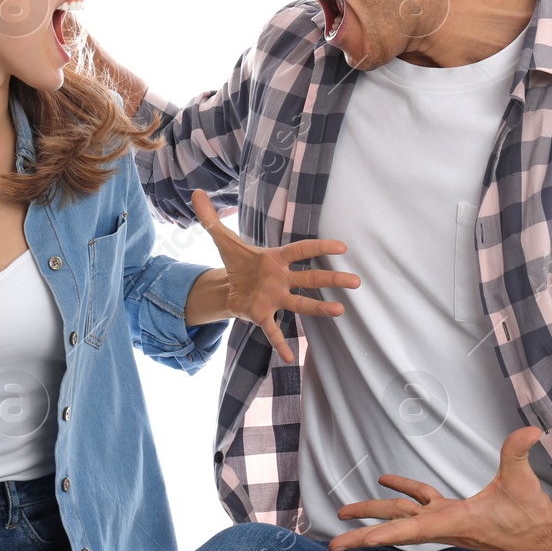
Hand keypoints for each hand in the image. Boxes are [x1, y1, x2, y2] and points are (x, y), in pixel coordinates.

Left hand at [190, 188, 358, 363]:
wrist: (229, 287)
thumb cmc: (237, 263)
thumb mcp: (222, 240)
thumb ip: (211, 218)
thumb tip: (195, 192)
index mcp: (276, 259)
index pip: (301, 251)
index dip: (319, 248)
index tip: (341, 247)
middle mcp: (281, 279)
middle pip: (310, 279)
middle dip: (333, 280)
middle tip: (356, 281)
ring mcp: (275, 298)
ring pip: (301, 303)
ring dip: (320, 308)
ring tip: (340, 310)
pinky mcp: (263, 314)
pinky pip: (273, 330)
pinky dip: (281, 344)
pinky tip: (290, 358)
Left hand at [327, 426, 551, 550]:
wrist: (544, 537)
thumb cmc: (532, 512)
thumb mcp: (523, 481)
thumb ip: (519, 454)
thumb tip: (531, 432)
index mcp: (455, 521)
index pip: (413, 530)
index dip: (385, 534)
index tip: (359, 541)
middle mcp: (444, 525)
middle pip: (396, 528)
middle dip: (364, 533)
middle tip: (333, 542)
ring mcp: (446, 520)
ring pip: (402, 515)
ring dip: (375, 512)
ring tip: (345, 511)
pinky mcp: (452, 514)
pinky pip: (419, 503)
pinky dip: (403, 491)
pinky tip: (386, 480)